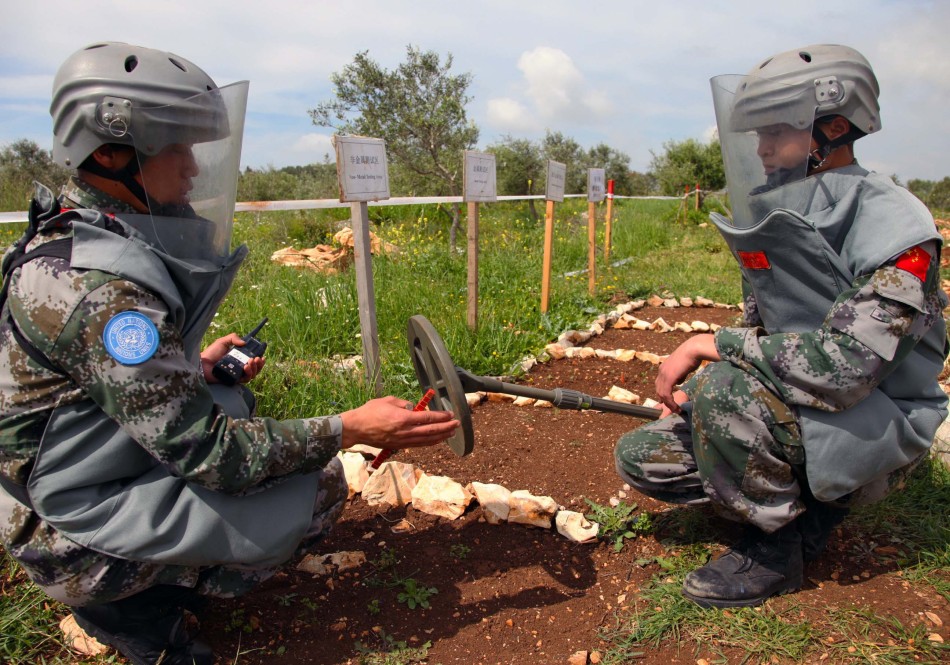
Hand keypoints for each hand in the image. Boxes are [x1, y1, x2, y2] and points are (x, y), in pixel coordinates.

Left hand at [200, 333, 265, 383]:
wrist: (202, 364)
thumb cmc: (210, 353)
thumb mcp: (222, 342)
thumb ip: (233, 338)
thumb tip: (245, 343)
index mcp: (238, 359)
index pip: (252, 360)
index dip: (259, 359)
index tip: (262, 356)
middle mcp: (239, 367)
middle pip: (255, 368)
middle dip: (259, 364)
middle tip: (257, 358)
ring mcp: (237, 375)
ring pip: (252, 374)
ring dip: (255, 368)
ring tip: (251, 361)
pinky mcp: (234, 380)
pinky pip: (245, 379)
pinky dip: (248, 373)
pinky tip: (246, 367)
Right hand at [340, 396, 459, 448]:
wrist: (356, 428)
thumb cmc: (370, 411)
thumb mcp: (388, 400)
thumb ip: (404, 404)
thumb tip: (415, 409)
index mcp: (404, 418)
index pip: (428, 418)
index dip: (442, 417)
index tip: (451, 414)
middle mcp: (406, 431)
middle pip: (431, 431)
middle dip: (446, 427)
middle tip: (457, 424)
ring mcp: (403, 441)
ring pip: (427, 440)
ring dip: (441, 437)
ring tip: (451, 433)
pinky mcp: (399, 446)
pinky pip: (419, 445)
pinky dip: (430, 442)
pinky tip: (436, 440)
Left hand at [655, 334, 718, 413]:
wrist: (694, 349)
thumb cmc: (692, 356)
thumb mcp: (684, 367)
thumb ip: (680, 375)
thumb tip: (679, 381)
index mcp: (664, 367)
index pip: (660, 383)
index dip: (663, 393)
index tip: (668, 401)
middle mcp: (661, 371)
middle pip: (658, 389)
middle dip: (664, 400)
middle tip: (672, 408)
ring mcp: (663, 374)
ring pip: (661, 393)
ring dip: (668, 404)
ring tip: (676, 410)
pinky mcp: (668, 378)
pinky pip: (666, 394)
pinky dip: (671, 403)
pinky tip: (676, 407)